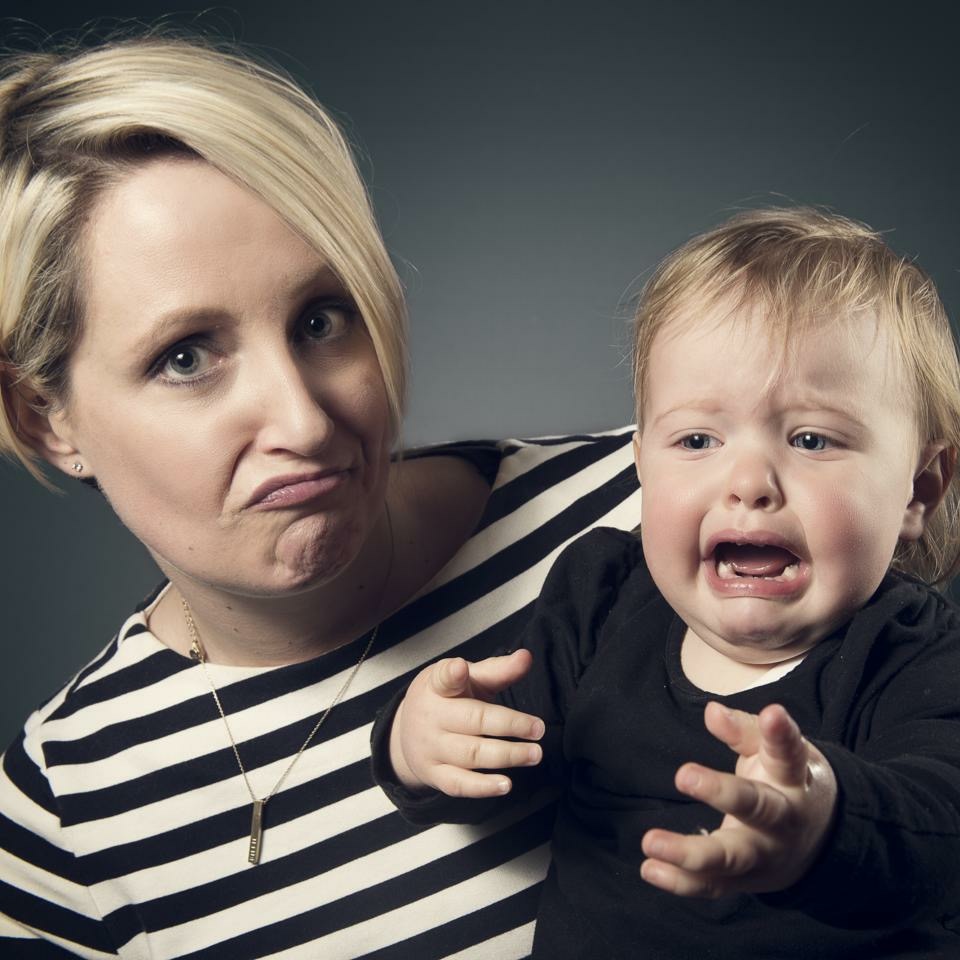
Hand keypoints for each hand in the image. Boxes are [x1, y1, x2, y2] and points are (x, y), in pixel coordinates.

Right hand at [389, 650, 544, 796]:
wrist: (406, 732)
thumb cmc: (446, 698)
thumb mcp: (466, 678)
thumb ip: (497, 669)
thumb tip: (526, 657)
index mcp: (437, 686)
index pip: (443, 678)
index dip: (452, 674)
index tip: (460, 668)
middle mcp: (431, 716)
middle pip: (472, 720)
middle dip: (509, 724)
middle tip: (539, 729)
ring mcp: (430, 748)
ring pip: (471, 754)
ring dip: (506, 755)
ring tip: (534, 754)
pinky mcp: (434, 774)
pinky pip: (459, 784)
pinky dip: (483, 787)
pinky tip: (506, 785)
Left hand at [640, 702, 836, 897]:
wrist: (821, 840)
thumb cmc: (786, 781)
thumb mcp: (777, 752)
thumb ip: (744, 730)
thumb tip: (712, 712)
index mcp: (794, 779)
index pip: (788, 753)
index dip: (780, 733)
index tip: (773, 713)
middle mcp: (783, 820)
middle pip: (757, 808)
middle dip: (722, 793)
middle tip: (684, 775)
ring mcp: (764, 854)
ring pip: (730, 857)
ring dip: (689, 853)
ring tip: (650, 841)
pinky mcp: (744, 879)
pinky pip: (712, 884)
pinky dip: (680, 882)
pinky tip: (649, 868)